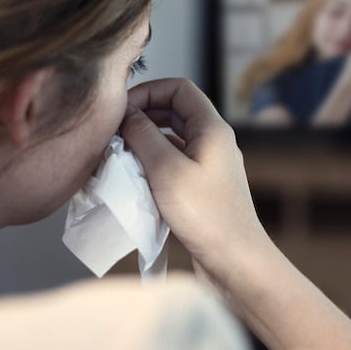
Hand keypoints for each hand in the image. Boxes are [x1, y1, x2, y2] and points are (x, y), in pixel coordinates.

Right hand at [119, 78, 268, 284]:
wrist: (235, 261)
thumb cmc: (205, 215)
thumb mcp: (166, 170)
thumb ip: (143, 136)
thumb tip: (127, 114)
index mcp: (213, 128)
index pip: (180, 88)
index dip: (149, 90)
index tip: (122, 108)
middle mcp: (214, 141)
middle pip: (175, 111)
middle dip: (144, 114)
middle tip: (115, 131)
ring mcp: (209, 165)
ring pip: (173, 138)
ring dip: (145, 141)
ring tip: (119, 154)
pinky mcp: (202, 188)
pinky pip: (174, 163)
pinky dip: (153, 163)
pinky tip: (133, 178)